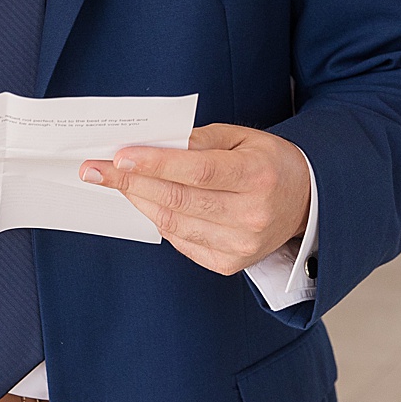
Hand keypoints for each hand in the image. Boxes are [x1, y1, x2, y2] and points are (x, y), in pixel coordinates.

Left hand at [81, 124, 310, 275]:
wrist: (305, 201)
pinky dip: (159, 221)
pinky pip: (181, 242)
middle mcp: (252, 214)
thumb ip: (199, 140)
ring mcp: (241, 244)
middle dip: (130, 183)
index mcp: (258, 175)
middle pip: (179, 199)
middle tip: (95, 169)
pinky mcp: (229, 264)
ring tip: (115, 183)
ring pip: (173, 224)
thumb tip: (152, 144)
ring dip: (138, 202)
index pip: (198, 170)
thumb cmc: (269, 162)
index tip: (119, 156)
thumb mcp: (243, 137)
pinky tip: (147, 203)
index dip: (155, 164)